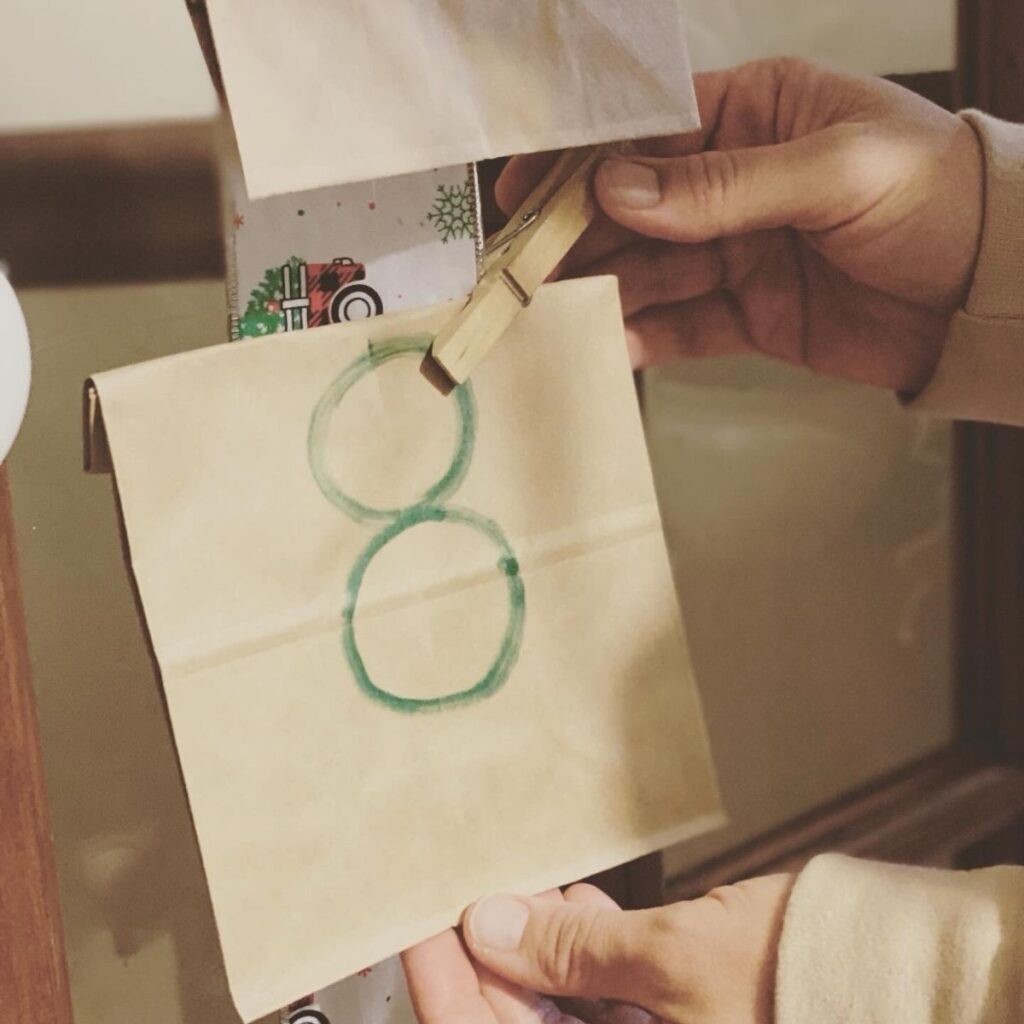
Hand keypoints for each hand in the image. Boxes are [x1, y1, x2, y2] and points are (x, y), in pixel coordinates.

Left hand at [401, 874, 793, 1023]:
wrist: (893, 981)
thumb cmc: (799, 984)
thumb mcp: (673, 961)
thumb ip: (572, 953)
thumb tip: (489, 926)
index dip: (446, 983)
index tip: (416, 925)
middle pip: (522, 1020)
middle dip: (493, 956)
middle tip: (469, 891)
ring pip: (565, 1006)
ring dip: (540, 948)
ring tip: (525, 888)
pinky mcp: (680, 1019)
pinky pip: (610, 994)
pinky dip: (588, 951)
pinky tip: (582, 904)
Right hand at [498, 59, 983, 392]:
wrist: (990, 293)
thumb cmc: (937, 196)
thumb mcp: (836, 169)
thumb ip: (724, 183)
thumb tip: (617, 188)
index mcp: (756, 114)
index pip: (647, 128)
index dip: (580, 156)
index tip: (525, 187)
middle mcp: (735, 181)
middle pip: (633, 207)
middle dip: (577, 235)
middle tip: (523, 267)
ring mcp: (738, 251)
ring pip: (648, 270)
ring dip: (600, 290)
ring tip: (550, 312)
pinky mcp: (749, 314)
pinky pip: (681, 325)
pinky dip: (643, 337)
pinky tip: (608, 345)